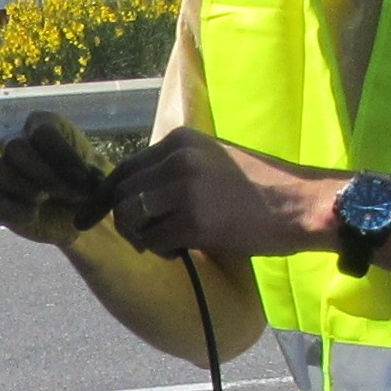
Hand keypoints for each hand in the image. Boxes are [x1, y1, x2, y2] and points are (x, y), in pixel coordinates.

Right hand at [0, 110, 117, 248]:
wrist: (82, 216)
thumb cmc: (90, 186)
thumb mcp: (100, 174)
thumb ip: (92, 172)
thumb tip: (79, 178)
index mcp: (43, 126)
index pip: (42, 131)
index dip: (61, 155)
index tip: (83, 179)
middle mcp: (18, 144)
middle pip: (14, 147)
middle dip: (43, 173)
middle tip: (69, 194)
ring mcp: (5, 173)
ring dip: (26, 188)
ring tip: (48, 201)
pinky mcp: (0, 202)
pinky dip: (16, 212)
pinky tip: (35, 216)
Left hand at [104, 131, 345, 258]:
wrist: (302, 203)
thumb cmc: (263, 187)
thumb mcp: (214, 160)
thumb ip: (176, 169)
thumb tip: (137, 195)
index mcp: (180, 140)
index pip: (125, 168)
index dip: (104, 197)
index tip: (87, 216)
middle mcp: (177, 158)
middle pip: (122, 193)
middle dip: (126, 222)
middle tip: (147, 239)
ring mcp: (183, 188)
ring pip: (131, 216)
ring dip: (141, 237)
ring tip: (167, 244)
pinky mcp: (193, 219)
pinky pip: (155, 240)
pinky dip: (162, 251)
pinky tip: (182, 250)